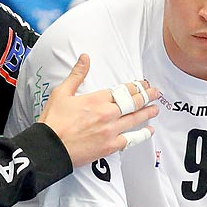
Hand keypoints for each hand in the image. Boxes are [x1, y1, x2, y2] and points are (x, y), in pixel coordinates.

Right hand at [37, 54, 161, 165]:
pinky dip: (142, 135)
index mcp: (97, 99)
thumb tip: (85, 58)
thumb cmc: (53, 122)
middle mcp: (107, 113)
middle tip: (155, 93)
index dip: (135, 86)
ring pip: (135, 119)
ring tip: (155, 109)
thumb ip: (77, 75)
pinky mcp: (110, 146)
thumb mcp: (62, 92)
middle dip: (147, 96)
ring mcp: (111, 130)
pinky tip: (149, 131)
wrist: (50, 147)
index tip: (142, 84)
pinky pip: (131, 139)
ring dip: (147, 113)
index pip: (122, 90)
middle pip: (133, 102)